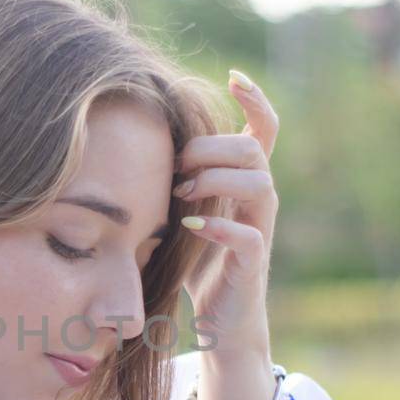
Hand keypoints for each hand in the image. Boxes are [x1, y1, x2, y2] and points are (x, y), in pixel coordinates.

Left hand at [171, 68, 279, 354]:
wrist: (219, 322)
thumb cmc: (197, 262)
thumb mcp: (183, 209)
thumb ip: (176, 177)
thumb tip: (136, 136)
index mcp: (244, 183)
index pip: (264, 131)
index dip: (255, 100)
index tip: (233, 77)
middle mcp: (258, 202)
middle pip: (254, 150)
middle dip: (213, 148)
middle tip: (178, 164)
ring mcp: (259, 232)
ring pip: (260, 185)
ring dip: (216, 181)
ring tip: (183, 193)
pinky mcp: (252, 264)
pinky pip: (248, 236)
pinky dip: (218, 227)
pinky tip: (192, 226)